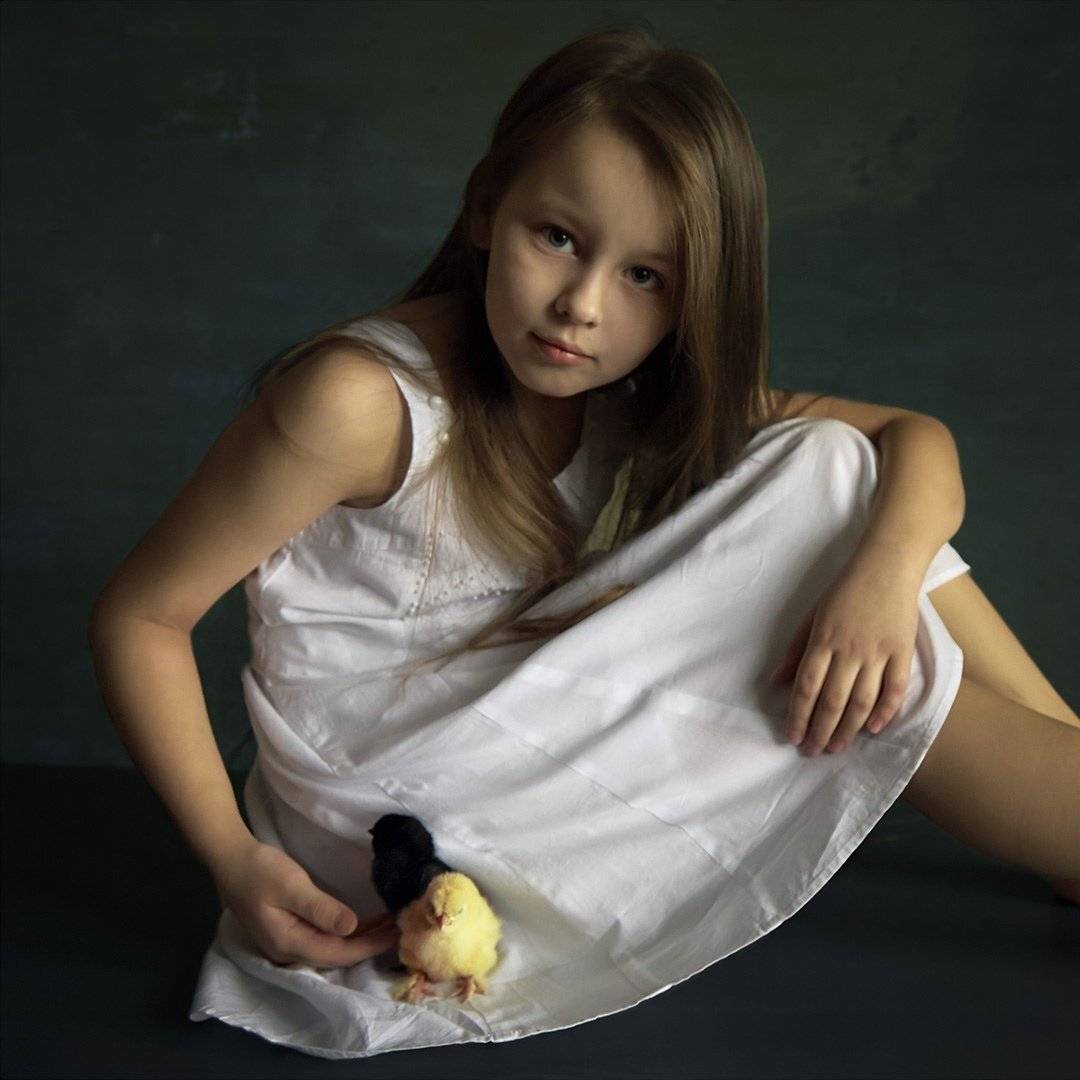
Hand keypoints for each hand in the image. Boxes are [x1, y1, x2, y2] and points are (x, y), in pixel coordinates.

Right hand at [210, 837, 400, 967]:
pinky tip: (362, 923)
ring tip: (388, 925)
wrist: (230, 859)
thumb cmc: (259, 870)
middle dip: (369, 944)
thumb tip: (352, 928)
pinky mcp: (289, 930)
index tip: (397, 934)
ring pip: (331, 948)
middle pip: (336, 956)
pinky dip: (345, 932)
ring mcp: (287, 943)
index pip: (338, 953)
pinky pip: (323, 938)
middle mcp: (288, 951)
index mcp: (289, 944)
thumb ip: (321, 909)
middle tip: (400, 929)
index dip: (369, 945)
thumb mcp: (291, 886)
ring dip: (360, 938)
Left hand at [769, 554, 920, 755]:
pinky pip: (895, 688)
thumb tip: (775, 681)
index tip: (792, 737)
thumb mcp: (812, 615)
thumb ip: (796, 650)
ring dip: (848, 729)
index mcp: (823, 639)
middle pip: (832, 701)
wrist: (888, 565)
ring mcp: (878, 652)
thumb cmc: (845, 589)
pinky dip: (885, 712)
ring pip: (862, 701)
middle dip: (820, 731)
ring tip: (837, 748)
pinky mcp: (902, 651)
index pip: (807, 687)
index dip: (798, 716)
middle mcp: (849, 649)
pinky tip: (874, 730)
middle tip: (813, 752)